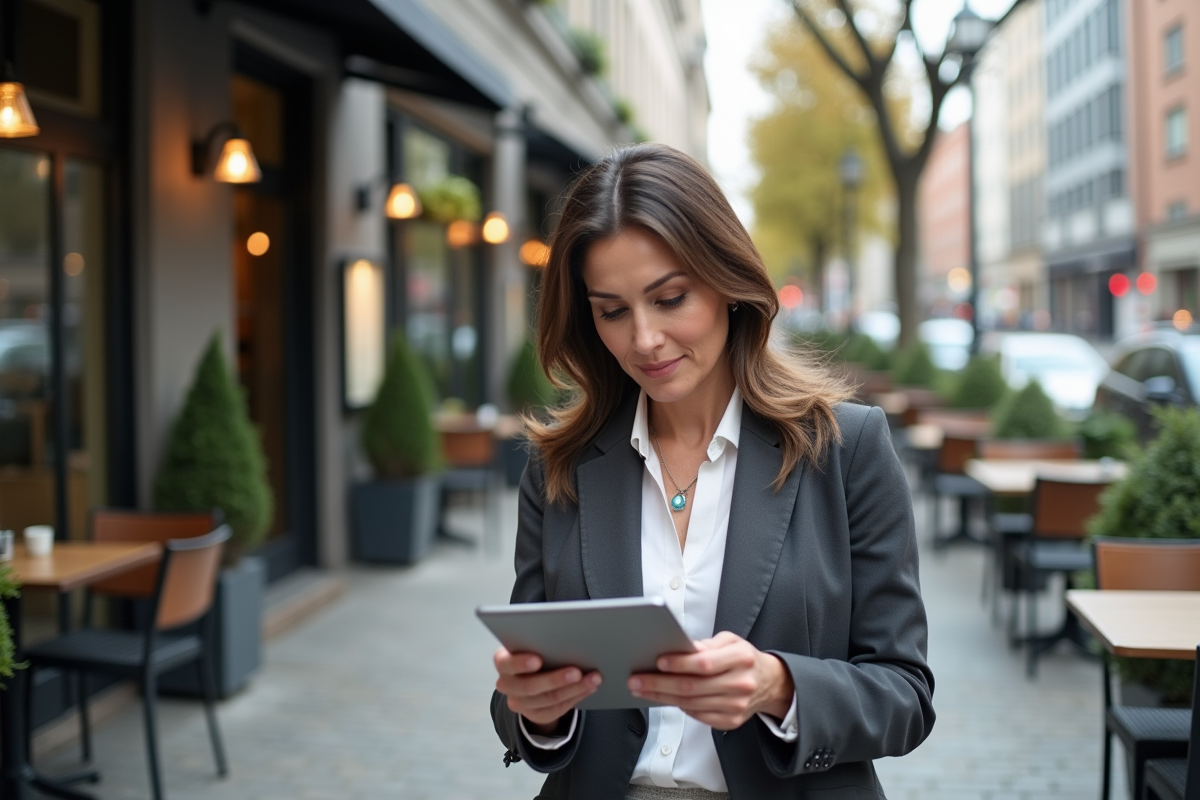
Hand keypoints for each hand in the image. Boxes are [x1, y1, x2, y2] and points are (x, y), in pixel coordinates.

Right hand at [494, 647, 601, 732]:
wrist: (528, 676)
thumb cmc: (532, 651)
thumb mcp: (530, 643)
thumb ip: (539, 640)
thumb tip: (566, 633)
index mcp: (503, 662)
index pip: (507, 663)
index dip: (521, 663)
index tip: (538, 659)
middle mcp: (506, 684)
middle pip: (529, 686)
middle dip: (556, 679)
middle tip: (577, 672)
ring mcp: (518, 702)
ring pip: (548, 699)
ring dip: (574, 689)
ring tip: (593, 678)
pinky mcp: (534, 715)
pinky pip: (556, 709)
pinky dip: (576, 697)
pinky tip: (589, 688)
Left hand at [627, 631, 793, 729]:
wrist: (770, 683)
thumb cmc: (744, 659)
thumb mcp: (730, 641)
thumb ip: (705, 645)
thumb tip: (678, 649)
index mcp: (741, 658)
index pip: (704, 663)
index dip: (679, 664)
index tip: (658, 662)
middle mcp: (740, 683)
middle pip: (692, 687)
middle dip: (659, 684)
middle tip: (637, 680)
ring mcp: (736, 705)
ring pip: (691, 704)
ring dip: (663, 698)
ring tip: (643, 690)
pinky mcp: (731, 721)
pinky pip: (698, 715)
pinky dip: (680, 707)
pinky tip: (665, 699)